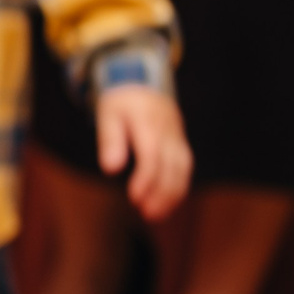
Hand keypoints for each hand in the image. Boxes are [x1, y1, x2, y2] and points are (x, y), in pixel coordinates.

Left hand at [95, 84, 191, 221]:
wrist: (142, 79)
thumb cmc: (121, 100)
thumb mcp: (108, 114)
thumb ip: (110, 140)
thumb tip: (110, 169)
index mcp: (148, 123)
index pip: (151, 155)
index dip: (145, 178)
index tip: (134, 198)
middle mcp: (168, 132)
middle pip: (171, 166)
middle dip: (161, 193)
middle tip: (146, 214)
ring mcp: (177, 137)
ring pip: (183, 169)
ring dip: (172, 194)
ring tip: (156, 214)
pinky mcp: (179, 142)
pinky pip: (184, 167)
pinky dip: (178, 186)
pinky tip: (167, 202)